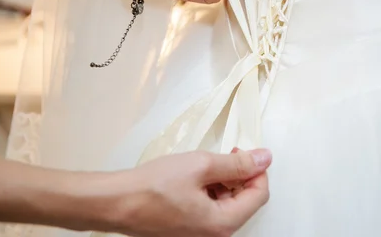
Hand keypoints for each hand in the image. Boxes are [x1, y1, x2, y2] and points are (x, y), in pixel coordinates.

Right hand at [106, 149, 271, 236]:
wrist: (116, 201)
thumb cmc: (152, 187)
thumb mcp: (201, 166)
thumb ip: (237, 164)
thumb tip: (264, 159)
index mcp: (222, 224)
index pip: (259, 195)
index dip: (257, 170)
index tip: (248, 153)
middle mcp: (214, 235)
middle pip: (244, 201)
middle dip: (239, 175)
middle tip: (225, 155)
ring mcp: (200, 234)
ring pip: (227, 204)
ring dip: (223, 181)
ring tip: (204, 165)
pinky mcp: (188, 229)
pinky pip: (210, 209)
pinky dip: (209, 190)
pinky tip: (195, 176)